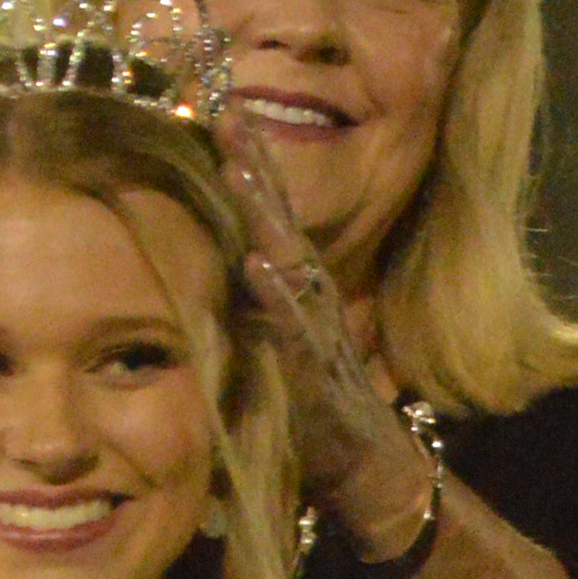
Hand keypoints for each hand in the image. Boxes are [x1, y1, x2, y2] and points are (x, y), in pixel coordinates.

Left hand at [220, 121, 435, 548]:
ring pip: (290, 258)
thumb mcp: (273, 353)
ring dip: (264, 211)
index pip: (269, 219)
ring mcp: (318, 329)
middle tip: (223, 108)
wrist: (370, 470)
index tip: (216, 115)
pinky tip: (257, 266)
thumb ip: (247, 316)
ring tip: (238, 163)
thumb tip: (208, 284)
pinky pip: (296, 328)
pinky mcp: (320, 369)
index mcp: (296, 292)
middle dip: (255, 164)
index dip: (247, 169)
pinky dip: (276, 297)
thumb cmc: (316, 417)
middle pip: (280, 219)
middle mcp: (311, 299)